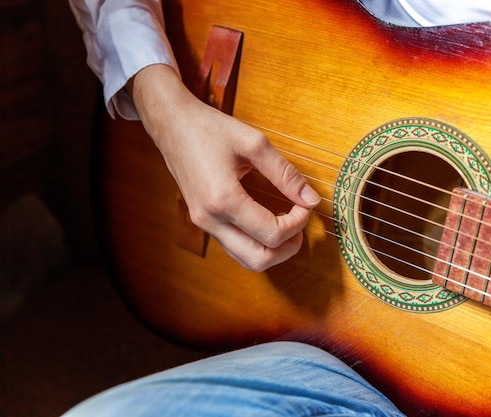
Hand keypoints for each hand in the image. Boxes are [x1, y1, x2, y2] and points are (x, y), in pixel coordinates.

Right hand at [128, 64, 320, 270]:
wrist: (172, 124)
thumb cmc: (210, 128)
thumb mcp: (254, 144)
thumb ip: (286, 174)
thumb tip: (312, 199)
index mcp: (223, 199)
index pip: (272, 233)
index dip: (298, 223)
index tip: (305, 204)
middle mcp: (210, 220)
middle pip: (259, 259)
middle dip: (288, 248)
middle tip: (301, 224)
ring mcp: (204, 224)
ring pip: (246, 259)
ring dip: (273, 250)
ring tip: (288, 226)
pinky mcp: (203, 222)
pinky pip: (235, 247)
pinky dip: (257, 243)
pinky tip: (268, 222)